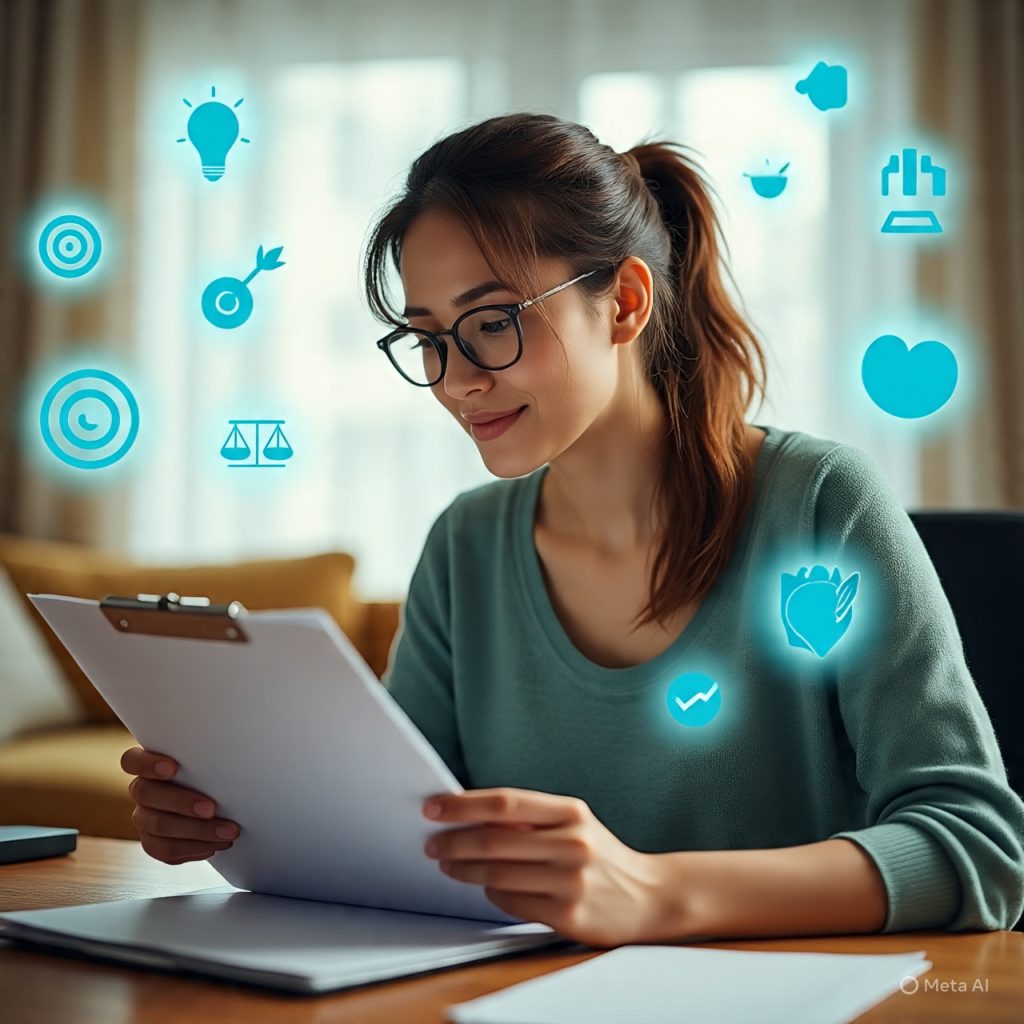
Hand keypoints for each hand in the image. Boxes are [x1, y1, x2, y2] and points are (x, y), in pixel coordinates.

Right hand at [120, 746, 240, 864]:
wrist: (216, 801)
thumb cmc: (212, 772)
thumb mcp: (209, 759)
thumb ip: (208, 754)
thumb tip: (234, 746)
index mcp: (149, 765)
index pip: (132, 760)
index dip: (147, 764)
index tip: (173, 767)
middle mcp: (142, 791)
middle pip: (146, 794)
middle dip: (181, 802)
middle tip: (211, 808)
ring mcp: (144, 818)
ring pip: (158, 826)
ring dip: (196, 831)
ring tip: (228, 832)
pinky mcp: (153, 842)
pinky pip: (166, 850)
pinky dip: (194, 848)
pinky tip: (216, 844)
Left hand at [421, 787, 665, 946]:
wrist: (648, 896)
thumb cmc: (598, 854)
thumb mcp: (573, 823)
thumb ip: (530, 818)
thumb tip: (467, 814)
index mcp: (571, 812)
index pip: (506, 803)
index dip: (463, 804)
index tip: (432, 807)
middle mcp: (572, 843)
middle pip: (494, 841)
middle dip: (454, 841)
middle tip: (431, 843)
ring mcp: (570, 882)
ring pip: (497, 875)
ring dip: (464, 870)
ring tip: (448, 864)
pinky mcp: (567, 916)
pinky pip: (511, 903)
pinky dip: (491, 893)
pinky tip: (487, 886)